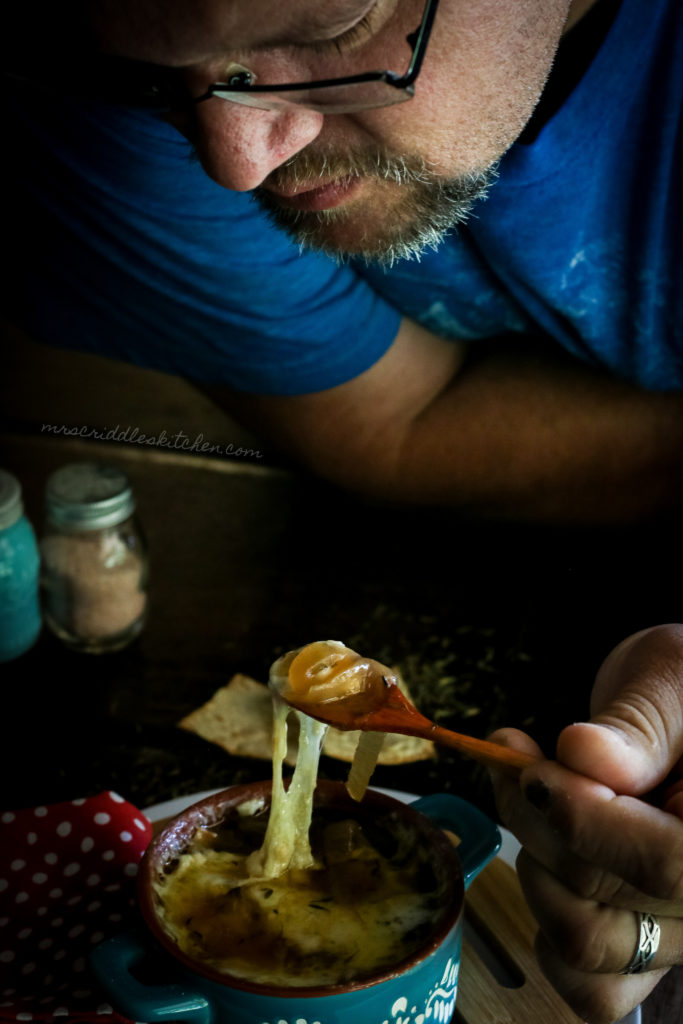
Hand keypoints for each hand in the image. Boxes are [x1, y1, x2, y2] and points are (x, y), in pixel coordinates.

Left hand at [488, 623, 682, 1023]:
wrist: (680, 706)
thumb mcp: (671, 678)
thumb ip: (637, 725)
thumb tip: (584, 756)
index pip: (668, 864)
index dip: (588, 823)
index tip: (533, 771)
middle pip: (605, 897)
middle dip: (539, 820)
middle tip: (513, 755)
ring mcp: (680, 931)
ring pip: (585, 943)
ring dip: (533, 864)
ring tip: (528, 794)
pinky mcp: (643, 943)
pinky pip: (590, 985)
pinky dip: (547, 931)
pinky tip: (543, 860)